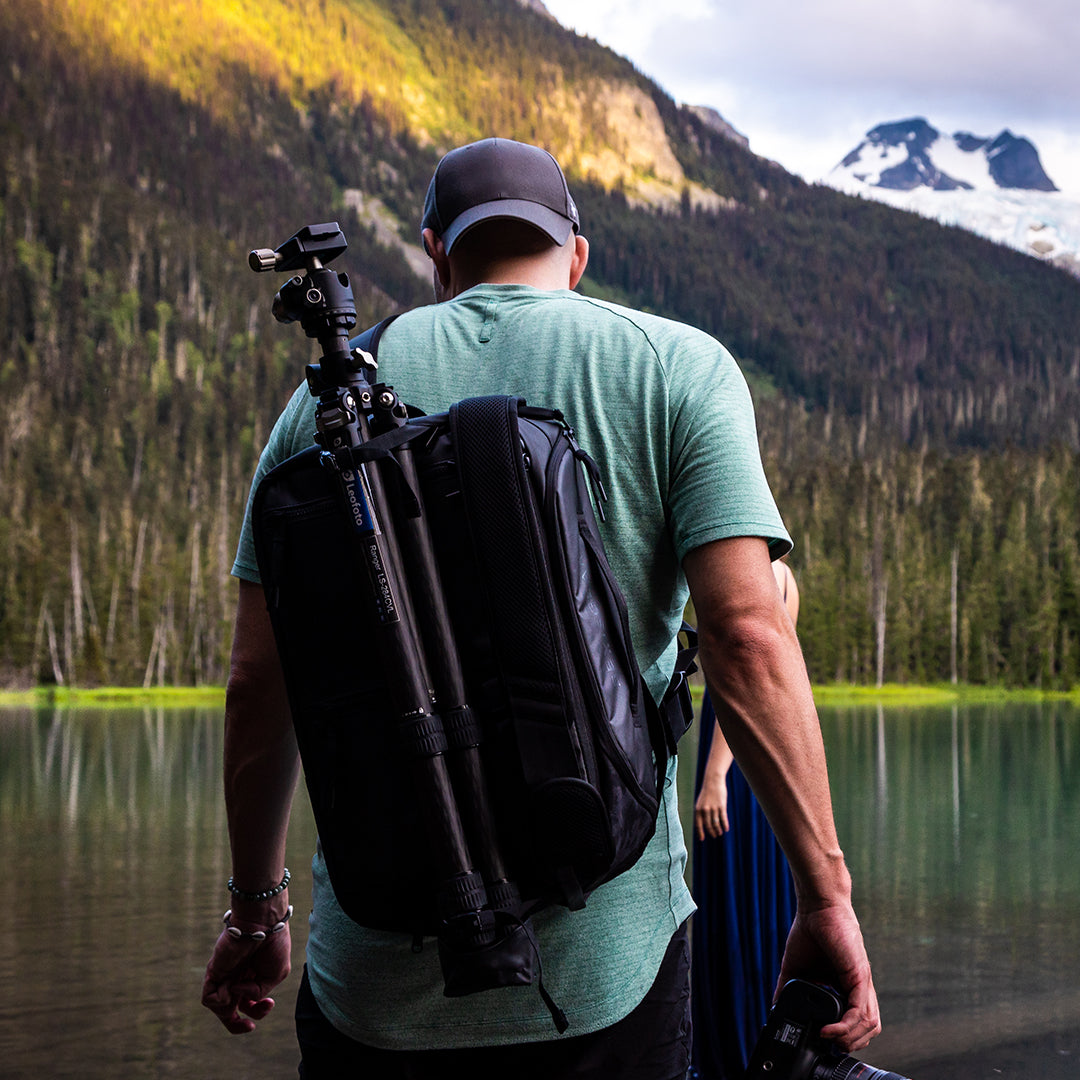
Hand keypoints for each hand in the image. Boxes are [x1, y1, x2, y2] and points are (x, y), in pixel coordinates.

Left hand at [202, 924, 291, 1033]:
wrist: (263, 923)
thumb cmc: (273, 945)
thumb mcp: (277, 974)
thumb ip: (258, 993)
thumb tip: (236, 994)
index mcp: (252, 978)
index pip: (248, 1004)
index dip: (257, 1012)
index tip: (270, 1003)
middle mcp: (236, 978)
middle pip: (228, 1012)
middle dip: (238, 1025)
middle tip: (250, 1026)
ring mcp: (224, 976)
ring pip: (218, 1008)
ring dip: (230, 1009)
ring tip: (239, 992)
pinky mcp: (212, 973)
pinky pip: (209, 999)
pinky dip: (221, 1000)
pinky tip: (232, 988)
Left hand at [694, 772, 729, 839]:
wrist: (713, 781)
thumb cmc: (707, 792)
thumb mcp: (701, 802)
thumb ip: (702, 812)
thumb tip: (704, 823)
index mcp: (698, 809)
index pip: (698, 824)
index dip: (700, 832)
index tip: (702, 839)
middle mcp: (705, 810)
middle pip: (708, 825)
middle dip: (712, 832)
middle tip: (715, 835)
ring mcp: (713, 808)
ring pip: (716, 823)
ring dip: (718, 830)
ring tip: (720, 833)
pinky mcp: (721, 806)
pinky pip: (723, 819)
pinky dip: (725, 825)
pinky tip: (726, 829)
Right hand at [775, 902, 880, 1052]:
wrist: (817, 906)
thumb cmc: (809, 930)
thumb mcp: (795, 966)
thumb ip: (788, 986)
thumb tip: (775, 1005)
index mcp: (846, 986)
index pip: (857, 1022)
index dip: (845, 1036)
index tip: (824, 1040)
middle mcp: (858, 987)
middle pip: (868, 1029)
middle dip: (850, 1043)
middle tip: (829, 1045)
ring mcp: (861, 983)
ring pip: (869, 1025)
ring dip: (849, 1039)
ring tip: (828, 1039)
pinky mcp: (859, 976)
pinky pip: (860, 1012)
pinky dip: (845, 1027)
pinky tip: (829, 1029)